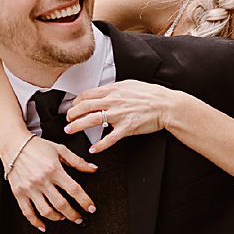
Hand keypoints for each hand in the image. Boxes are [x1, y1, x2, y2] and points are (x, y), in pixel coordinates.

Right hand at [0, 134, 97, 229]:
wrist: (13, 144)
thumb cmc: (36, 147)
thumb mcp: (60, 150)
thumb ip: (77, 161)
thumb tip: (92, 169)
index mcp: (54, 170)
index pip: (74, 190)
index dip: (85, 201)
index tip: (91, 208)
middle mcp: (41, 180)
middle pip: (61, 204)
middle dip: (73, 215)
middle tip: (79, 218)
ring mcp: (29, 188)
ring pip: (46, 211)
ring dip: (58, 218)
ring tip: (63, 218)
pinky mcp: (19, 193)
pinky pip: (27, 212)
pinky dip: (36, 222)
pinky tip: (43, 225)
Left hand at [65, 81, 180, 152]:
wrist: (167, 105)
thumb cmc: (151, 95)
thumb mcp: (130, 85)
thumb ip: (115, 89)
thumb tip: (103, 91)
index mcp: (114, 90)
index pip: (87, 94)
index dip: (76, 101)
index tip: (72, 107)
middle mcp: (114, 101)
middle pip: (85, 106)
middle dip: (71, 114)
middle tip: (67, 120)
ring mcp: (119, 115)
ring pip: (92, 120)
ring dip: (77, 126)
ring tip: (69, 130)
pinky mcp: (127, 127)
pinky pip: (110, 138)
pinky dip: (100, 145)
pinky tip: (93, 149)